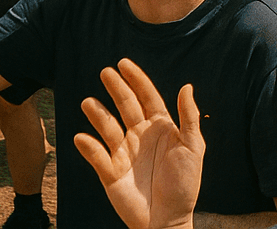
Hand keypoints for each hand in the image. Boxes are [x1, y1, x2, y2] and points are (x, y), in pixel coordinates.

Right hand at [73, 59, 202, 228]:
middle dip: (117, 89)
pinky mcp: (110, 173)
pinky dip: (89, 147)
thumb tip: (187, 86)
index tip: (124, 63)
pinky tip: (82, 137)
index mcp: (162, 127)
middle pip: (126, 107)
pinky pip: (97, 156)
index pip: (148, 97)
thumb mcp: (194, 147)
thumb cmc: (186, 183)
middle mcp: (141, 135)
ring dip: (99, 115)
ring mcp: (124, 153)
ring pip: (108, 128)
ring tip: (88, 102)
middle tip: (105, 72)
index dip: (137, 80)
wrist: (170, 217)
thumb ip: (189, 117)